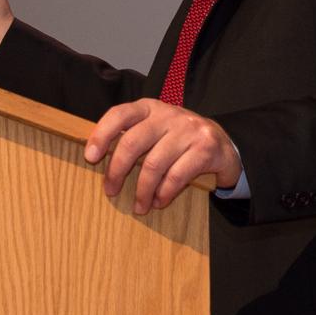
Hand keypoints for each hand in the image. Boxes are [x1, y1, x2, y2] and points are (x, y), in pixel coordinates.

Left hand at [85, 99, 240, 212]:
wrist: (225, 144)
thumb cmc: (179, 140)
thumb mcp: (155, 131)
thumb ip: (132, 138)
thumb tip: (96, 158)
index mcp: (150, 108)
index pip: (119, 114)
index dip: (101, 134)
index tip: (90, 156)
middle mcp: (168, 114)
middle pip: (133, 141)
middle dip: (117, 170)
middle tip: (110, 190)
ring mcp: (189, 129)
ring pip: (155, 163)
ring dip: (143, 190)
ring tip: (139, 206)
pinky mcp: (206, 148)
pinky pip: (177, 175)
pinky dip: (165, 192)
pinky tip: (159, 202)